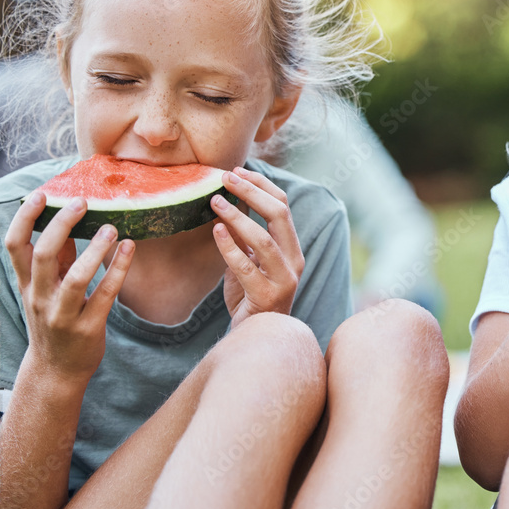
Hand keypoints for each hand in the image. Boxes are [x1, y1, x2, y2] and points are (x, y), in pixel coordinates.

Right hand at [4, 191, 133, 382]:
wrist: (56, 372)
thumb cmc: (54, 320)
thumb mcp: (46, 289)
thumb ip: (57, 259)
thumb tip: (68, 222)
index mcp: (27, 284)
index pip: (15, 245)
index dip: (24, 219)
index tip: (40, 194)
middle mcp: (40, 297)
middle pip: (43, 255)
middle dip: (61, 225)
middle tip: (83, 202)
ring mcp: (63, 314)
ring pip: (75, 278)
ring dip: (95, 250)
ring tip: (112, 228)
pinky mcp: (88, 327)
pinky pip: (105, 294)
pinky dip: (118, 269)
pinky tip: (130, 248)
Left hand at [210, 167, 304, 327]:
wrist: (254, 336)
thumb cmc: (249, 296)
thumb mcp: (249, 260)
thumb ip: (244, 235)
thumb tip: (226, 199)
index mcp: (292, 248)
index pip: (283, 206)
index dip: (260, 185)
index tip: (237, 171)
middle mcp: (294, 261)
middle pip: (279, 214)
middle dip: (251, 192)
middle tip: (225, 178)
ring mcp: (283, 279)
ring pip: (263, 239)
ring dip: (237, 216)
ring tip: (215, 202)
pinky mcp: (266, 296)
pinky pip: (246, 267)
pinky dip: (229, 246)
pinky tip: (216, 231)